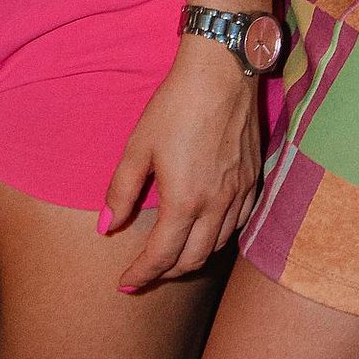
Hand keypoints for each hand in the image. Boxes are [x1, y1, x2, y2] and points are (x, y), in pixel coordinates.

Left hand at [101, 38, 262, 290]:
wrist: (222, 74)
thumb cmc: (175, 107)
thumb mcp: (138, 147)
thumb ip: (121, 191)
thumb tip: (105, 227)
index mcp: (185, 201)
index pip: (162, 255)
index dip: (141, 274)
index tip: (125, 283)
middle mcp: (217, 205)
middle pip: (193, 260)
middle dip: (166, 273)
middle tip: (145, 273)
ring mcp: (240, 195)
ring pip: (218, 246)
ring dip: (193, 259)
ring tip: (171, 258)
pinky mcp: (253, 181)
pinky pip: (238, 225)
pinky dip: (218, 239)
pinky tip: (205, 232)